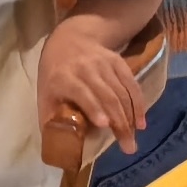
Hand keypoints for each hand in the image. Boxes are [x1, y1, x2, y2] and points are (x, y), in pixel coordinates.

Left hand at [38, 28, 148, 152]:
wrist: (70, 39)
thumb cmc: (55, 72)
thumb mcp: (44, 91)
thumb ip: (49, 116)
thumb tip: (56, 148)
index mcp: (64, 77)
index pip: (82, 92)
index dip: (93, 107)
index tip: (104, 125)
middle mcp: (85, 69)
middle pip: (107, 97)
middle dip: (119, 123)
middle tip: (128, 146)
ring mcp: (104, 64)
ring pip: (122, 92)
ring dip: (131, 117)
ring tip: (133, 138)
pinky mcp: (118, 62)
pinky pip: (132, 84)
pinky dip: (139, 103)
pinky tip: (141, 121)